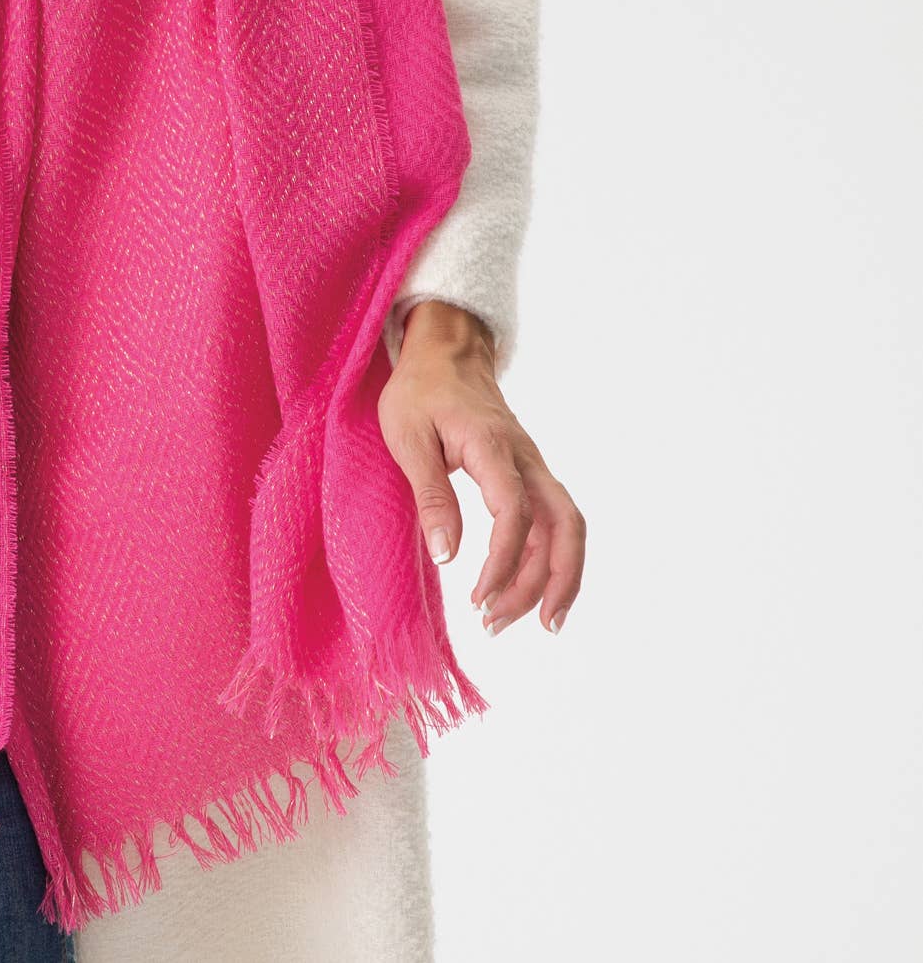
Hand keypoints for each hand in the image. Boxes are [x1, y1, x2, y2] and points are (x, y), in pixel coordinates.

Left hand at [377, 298, 584, 635]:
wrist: (446, 350)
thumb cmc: (420, 390)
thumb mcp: (407, 436)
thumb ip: (430, 495)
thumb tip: (446, 557)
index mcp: (493, 446)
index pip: (515, 512)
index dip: (503, 561)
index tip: (476, 598)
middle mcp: (526, 458)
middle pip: (564, 525)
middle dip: (549, 582)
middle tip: (501, 623)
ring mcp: (533, 466)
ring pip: (565, 527)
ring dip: (551, 578)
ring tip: (517, 622)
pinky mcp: (529, 474)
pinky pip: (553, 522)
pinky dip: (547, 559)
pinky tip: (526, 590)